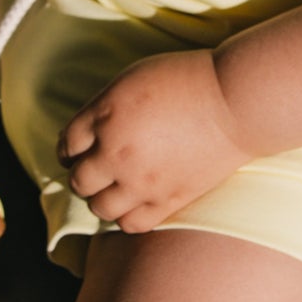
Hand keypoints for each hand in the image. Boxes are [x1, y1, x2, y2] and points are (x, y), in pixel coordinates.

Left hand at [57, 51, 250, 233]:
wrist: (233, 102)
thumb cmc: (186, 80)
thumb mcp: (133, 78)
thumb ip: (104, 106)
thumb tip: (87, 131)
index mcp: (107, 115)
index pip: (68, 142)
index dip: (69, 147)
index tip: (77, 149)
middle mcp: (117, 152)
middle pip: (79, 180)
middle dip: (82, 173)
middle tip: (94, 168)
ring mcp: (142, 181)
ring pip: (100, 208)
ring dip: (101, 198)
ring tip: (114, 188)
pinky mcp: (168, 200)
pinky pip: (131, 224)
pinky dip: (126, 216)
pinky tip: (135, 201)